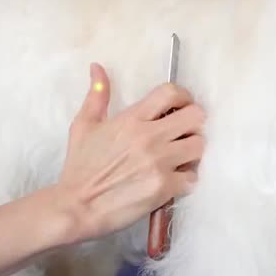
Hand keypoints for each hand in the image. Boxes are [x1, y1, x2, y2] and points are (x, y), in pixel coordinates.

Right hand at [55, 63, 204, 243]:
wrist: (76, 206)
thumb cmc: (80, 167)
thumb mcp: (83, 126)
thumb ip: (97, 95)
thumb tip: (97, 68)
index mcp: (131, 119)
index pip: (171, 92)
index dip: (183, 97)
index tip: (180, 107)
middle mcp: (149, 137)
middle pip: (196, 116)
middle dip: (193, 124)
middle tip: (182, 134)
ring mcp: (159, 162)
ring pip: (199, 146)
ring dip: (192, 152)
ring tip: (179, 158)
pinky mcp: (164, 187)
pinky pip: (192, 178)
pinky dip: (185, 180)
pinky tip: (173, 181)